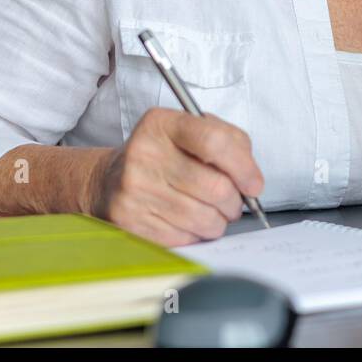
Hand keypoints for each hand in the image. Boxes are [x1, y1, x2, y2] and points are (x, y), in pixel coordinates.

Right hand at [90, 107, 264, 245]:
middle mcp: (144, 154)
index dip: (243, 167)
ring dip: (218, 221)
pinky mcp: (131, 222)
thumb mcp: (190, 131)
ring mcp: (135, 190)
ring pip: (204, 218)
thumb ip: (229, 141)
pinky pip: (185, 238)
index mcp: (162, 124)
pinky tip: (187, 221)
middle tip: (232, 201)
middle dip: (234, 201)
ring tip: (211, 211)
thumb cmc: (162, 154)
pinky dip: (196, 234)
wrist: (108, 180)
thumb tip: (251, 180)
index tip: (254, 184)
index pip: (214, 141)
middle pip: (215, 186)